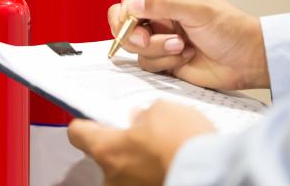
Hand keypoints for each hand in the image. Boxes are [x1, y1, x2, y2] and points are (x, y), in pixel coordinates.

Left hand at [67, 101, 214, 185]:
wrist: (213, 173)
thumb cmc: (183, 142)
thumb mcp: (162, 110)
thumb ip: (142, 114)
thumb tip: (139, 120)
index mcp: (106, 149)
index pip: (77, 133)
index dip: (86, 122)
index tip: (95, 118)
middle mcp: (111, 177)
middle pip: (104, 155)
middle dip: (121, 144)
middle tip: (144, 133)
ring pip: (126, 171)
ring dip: (139, 162)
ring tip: (163, 151)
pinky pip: (142, 182)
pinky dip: (153, 174)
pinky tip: (170, 164)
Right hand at [110, 0, 269, 89]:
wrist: (245, 61)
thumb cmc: (231, 29)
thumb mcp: (198, 9)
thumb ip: (163, 2)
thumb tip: (132, 3)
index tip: (133, 9)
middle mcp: (159, 7)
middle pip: (122, 12)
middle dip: (130, 29)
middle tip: (144, 37)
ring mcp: (158, 32)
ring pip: (131, 40)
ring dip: (154, 47)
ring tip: (179, 46)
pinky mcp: (160, 54)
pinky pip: (144, 60)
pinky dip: (163, 60)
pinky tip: (183, 56)